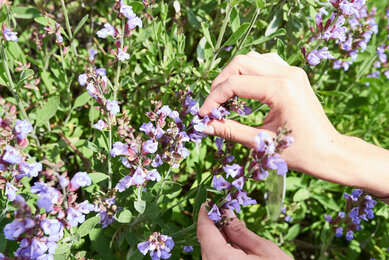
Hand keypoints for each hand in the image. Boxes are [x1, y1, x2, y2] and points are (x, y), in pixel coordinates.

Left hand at [196, 204, 291, 259]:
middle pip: (205, 242)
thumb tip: (226, 214)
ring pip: (209, 253)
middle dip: (213, 225)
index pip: (204, 232)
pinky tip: (233, 245)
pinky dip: (221, 251)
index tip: (208, 203)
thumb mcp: (264, 250)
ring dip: (217, 239)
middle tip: (223, 211)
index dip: (205, 215)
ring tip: (231, 227)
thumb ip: (241, 232)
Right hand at [199, 51, 346, 185]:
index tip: (203, 115)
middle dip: (220, 83)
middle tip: (212, 105)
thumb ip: (229, 131)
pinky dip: (249, 71)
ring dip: (233, 74)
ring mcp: (293, 71)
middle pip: (240, 63)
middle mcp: (288, 74)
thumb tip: (203, 126)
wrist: (330, 152)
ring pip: (251, 58)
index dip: (213, 98)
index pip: (235, 84)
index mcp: (281, 90)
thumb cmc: (300, 153)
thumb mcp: (261, 143)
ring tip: (225, 96)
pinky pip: (265, 61)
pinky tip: (245, 88)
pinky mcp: (294, 74)